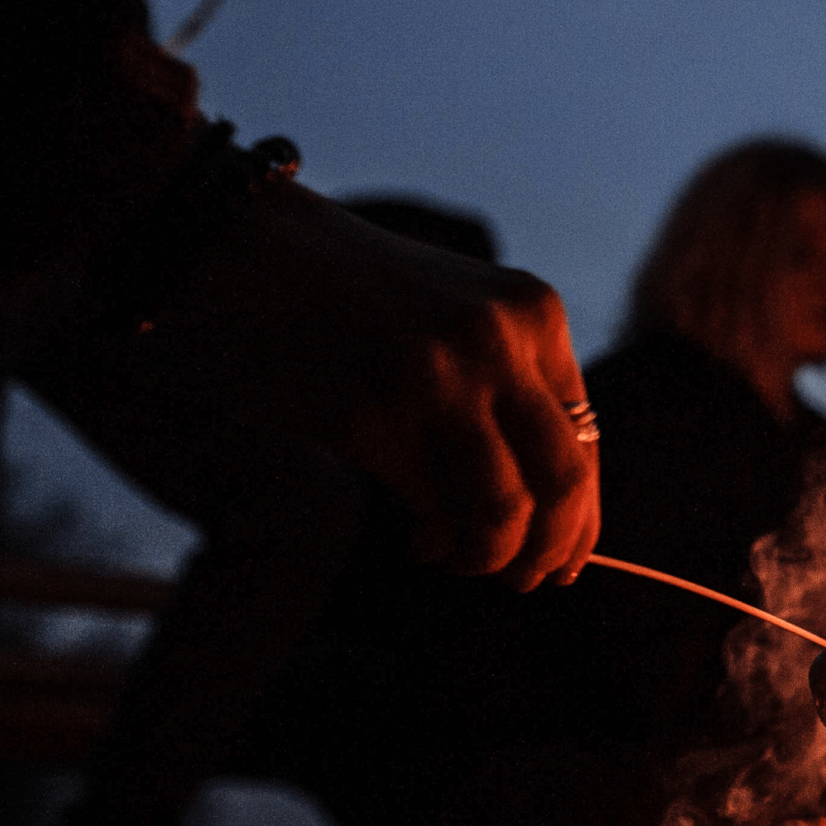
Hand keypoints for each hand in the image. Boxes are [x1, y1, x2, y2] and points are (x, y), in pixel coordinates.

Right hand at [166, 186, 599, 588]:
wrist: (240, 245)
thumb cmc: (353, 295)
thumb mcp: (461, 313)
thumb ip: (511, 386)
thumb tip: (552, 512)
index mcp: (533, 314)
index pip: (585, 438)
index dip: (581, 515)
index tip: (566, 560)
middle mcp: (496, 343)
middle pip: (562, 483)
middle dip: (551, 550)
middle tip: (527, 580)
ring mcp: (435, 380)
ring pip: (504, 511)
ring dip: (491, 558)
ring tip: (464, 561)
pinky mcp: (371, 419)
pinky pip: (433, 511)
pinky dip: (436, 541)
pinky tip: (421, 540)